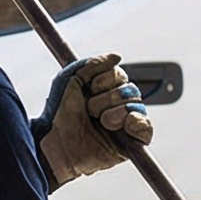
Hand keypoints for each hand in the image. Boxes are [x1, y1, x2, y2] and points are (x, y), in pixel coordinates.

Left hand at [35, 52, 151, 191]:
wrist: (55, 142)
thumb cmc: (58, 113)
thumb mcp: (69, 78)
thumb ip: (93, 64)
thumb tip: (117, 57)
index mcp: (104, 90)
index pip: (120, 75)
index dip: (106, 79)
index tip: (91, 88)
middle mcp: (116, 105)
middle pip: (130, 89)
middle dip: (108, 98)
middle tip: (91, 110)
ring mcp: (124, 124)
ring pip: (137, 105)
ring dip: (116, 112)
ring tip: (101, 122)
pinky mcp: (130, 143)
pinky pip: (146, 128)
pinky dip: (137, 122)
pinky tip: (122, 125)